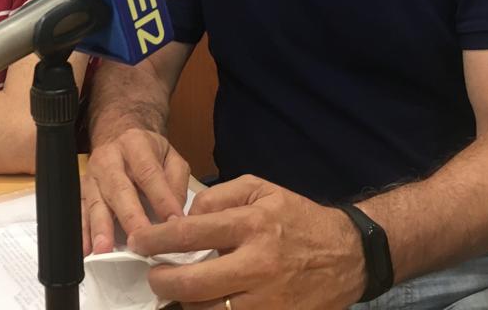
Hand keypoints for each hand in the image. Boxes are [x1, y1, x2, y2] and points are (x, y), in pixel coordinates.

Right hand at [82, 128, 190, 254]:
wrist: (116, 134)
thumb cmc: (146, 151)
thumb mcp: (169, 156)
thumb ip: (176, 181)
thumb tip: (175, 214)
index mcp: (135, 145)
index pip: (149, 173)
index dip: (161, 198)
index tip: (172, 222)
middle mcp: (110, 158)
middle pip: (119, 188)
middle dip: (129, 216)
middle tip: (139, 240)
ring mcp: (93, 175)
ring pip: (96, 201)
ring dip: (100, 226)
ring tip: (105, 249)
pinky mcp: (82, 190)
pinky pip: (80, 211)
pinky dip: (83, 231)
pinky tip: (87, 248)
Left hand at [127, 175, 364, 308]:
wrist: (348, 254)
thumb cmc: (297, 217)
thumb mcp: (260, 189)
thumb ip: (219, 197)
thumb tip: (185, 217)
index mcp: (252, 225)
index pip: (190, 234)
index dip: (156, 240)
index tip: (139, 243)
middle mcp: (258, 265)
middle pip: (194, 284)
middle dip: (162, 282)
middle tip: (153, 275)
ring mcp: (268, 300)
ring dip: (185, 303)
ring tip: (176, 292)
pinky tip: (202, 304)